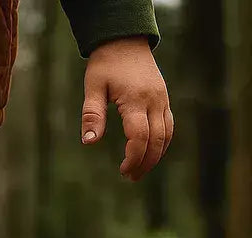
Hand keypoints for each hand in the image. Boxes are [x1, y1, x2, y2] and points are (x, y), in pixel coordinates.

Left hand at [81, 36, 172, 181]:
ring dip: (155, 156)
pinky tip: (149, 154)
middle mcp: (154, 100)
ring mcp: (162, 99)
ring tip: (139, 171)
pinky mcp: (164, 99)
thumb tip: (89, 143)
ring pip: (167, 134)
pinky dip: (161, 143)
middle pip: (156, 140)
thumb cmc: (105, 64)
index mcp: (136, 99)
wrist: (125, 41)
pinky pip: (168, 126)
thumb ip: (91, 115)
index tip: (123, 170)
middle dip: (145, 162)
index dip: (133, 157)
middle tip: (130, 177)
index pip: (140, 136)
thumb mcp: (93, 87)